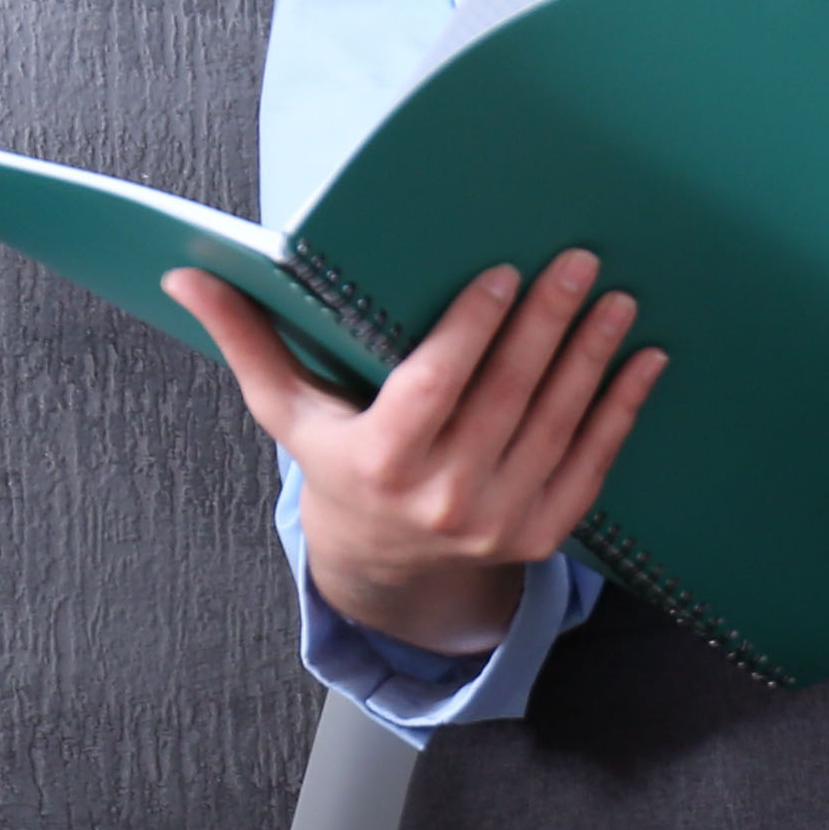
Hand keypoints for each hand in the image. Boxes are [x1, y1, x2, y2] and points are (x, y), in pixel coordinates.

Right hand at [176, 255, 659, 662]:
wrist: (388, 566)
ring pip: (556, 425)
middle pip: (505, 398)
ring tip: (615, 299)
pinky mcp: (543, 535)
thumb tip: (184, 277)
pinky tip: (645, 361)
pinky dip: (621, 411)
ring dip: (592, 358)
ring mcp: (499, 523)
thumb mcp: (288, 411)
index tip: (504, 274)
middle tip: (578, 262)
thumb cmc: (338, 464)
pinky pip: (592, 464)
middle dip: (546, 325)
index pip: (435, 386)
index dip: (472, 330)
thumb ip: (245, 340)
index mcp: (380, 462)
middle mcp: (444, 499)